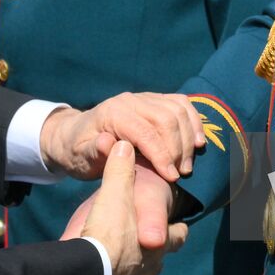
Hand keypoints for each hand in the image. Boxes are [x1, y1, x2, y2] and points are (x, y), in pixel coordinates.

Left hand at [40, 92, 202, 182]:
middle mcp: (131, 100)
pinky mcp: (156, 100)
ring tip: (188, 164)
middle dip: (178, 148)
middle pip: (166, 118)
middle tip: (181, 174)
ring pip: (177, 110)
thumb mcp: (80, 157)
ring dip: (188, 137)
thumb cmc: (79, 151)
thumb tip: (108, 144)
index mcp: (113, 113)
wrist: (75, 134)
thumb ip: (94, 152)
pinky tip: (198, 141)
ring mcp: (145, 97)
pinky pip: (181, 104)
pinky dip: (194, 121)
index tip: (172, 178)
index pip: (145, 131)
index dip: (162, 154)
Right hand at [72, 141, 186, 274]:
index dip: (179, 228)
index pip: (177, 234)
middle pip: (160, 260)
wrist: (83, 273)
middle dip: (157, 253)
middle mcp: (148, 270)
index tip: (180, 225)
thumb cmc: (104, 233)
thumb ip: (120, 170)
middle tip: (152, 245)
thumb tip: (125, 144)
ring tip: (125, 270)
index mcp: (157, 244)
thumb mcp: (113, 192)